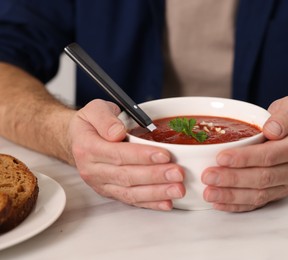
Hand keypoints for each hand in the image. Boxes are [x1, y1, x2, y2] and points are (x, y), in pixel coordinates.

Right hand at [68, 99, 184, 210]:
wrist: (80, 139)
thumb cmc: (92, 123)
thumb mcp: (94, 109)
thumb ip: (104, 118)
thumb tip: (117, 132)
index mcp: (88, 147)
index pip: (118, 154)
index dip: (142, 156)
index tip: (164, 155)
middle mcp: (93, 170)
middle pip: (127, 176)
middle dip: (155, 176)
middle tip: (177, 173)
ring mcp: (102, 184)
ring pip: (131, 192)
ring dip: (156, 192)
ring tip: (178, 189)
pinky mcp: (111, 192)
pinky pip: (131, 200)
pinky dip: (151, 203)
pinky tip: (167, 202)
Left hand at [201, 96, 287, 211]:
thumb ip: (285, 115)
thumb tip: (272, 129)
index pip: (270, 155)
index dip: (244, 158)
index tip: (221, 157)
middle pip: (262, 178)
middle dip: (232, 179)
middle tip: (208, 176)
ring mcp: (287, 184)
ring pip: (258, 194)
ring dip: (231, 195)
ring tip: (209, 192)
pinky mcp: (277, 193)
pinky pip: (257, 203)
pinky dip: (236, 205)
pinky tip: (219, 203)